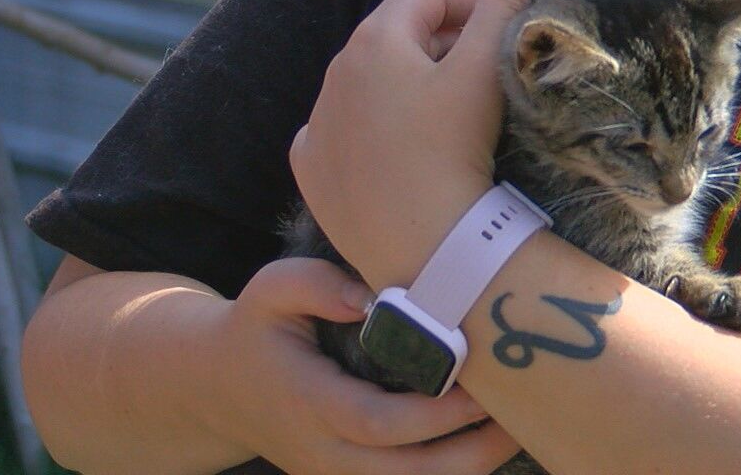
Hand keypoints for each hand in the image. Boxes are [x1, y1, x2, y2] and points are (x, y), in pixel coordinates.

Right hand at [217, 258, 520, 473]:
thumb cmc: (256, 330)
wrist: (219, 389)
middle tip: (521, 415)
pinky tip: (484, 444)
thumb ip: (315, 285)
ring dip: (469, 467)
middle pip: (409, 473)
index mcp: (309, 403)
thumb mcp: (269, 291)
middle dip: (472, 451)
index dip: (437, 414)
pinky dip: (448, 473)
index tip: (482, 386)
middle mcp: (324, 453)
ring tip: (515, 430)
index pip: (379, 423)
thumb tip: (372, 297)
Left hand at [289, 0, 537, 289]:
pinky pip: (339, 134)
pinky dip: (367, 132)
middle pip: (392, 39)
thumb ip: (503, 0)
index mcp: (374, 39)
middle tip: (481, 74)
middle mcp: (333, 73)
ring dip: (403, 88)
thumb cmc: (457, 149)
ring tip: (445, 117)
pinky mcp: (311, 170)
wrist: (425, 248)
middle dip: (437, 45)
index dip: (468, 4)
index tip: (499, 29)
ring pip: (365, 87)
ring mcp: (317, 124)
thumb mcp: (485, 69)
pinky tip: (398, 152)